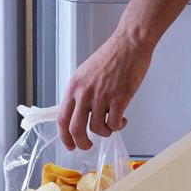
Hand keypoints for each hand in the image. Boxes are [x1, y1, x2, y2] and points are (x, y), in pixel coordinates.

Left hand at [58, 31, 152, 150]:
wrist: (129, 44)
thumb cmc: (111, 56)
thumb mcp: (85, 74)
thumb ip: (80, 92)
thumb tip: (79, 112)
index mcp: (73, 87)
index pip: (62, 119)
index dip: (65, 136)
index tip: (70, 144)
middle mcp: (84, 93)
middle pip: (75, 129)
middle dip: (81, 143)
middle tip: (88, 146)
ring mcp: (101, 96)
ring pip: (97, 129)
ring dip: (106, 132)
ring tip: (112, 124)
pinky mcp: (118, 98)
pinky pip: (114, 123)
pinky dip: (118, 126)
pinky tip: (122, 119)